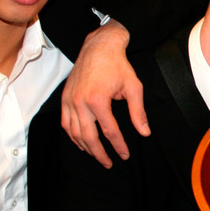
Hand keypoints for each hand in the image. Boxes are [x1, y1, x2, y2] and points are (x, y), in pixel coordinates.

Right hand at [61, 20, 147, 168]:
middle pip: (88, 137)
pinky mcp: (64, 98)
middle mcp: (80, 102)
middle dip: (99, 153)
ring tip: (97, 155)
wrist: (98, 47)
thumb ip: (138, 112)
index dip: (118, 146)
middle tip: (109, 163)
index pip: (109, 131)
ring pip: (74, 133)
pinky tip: (82, 142)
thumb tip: (144, 133)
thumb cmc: (118, 65)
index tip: (125, 155)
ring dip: (85, 147)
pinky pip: (65, 123)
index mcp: (97, 100)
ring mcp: (69, 100)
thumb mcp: (133, 87)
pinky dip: (73, 136)